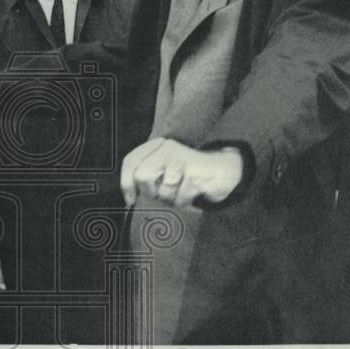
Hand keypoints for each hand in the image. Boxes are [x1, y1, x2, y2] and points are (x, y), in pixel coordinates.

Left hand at [120, 138, 243, 206]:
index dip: (126, 183)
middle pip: (143, 176)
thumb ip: (148, 175)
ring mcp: (182, 160)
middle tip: (162, 195)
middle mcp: (168, 148)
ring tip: (181, 192)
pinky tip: (192, 193)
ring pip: (163, 191)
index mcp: (157, 145)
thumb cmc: (188, 173)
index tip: (130, 198)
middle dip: (150, 192)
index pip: (131, 161)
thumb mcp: (165, 168)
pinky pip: (180, 199)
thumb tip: (130, 196)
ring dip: (171, 199)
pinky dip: (184, 202)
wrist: (223, 169)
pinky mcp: (195, 174)